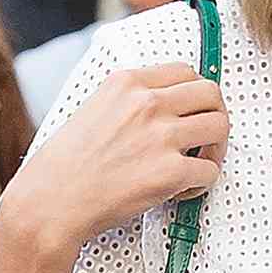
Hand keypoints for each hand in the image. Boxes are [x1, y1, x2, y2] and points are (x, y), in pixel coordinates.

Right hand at [4, 63, 227, 259]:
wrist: (51, 201)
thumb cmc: (64, 165)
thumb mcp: (91, 109)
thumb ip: (127, 101)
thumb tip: (161, 107)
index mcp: (126, 83)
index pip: (184, 71)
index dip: (193, 94)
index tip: (191, 110)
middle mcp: (147, 102)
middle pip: (210, 93)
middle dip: (213, 114)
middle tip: (204, 137)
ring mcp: (161, 135)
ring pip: (220, 127)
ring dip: (214, 148)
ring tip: (197, 164)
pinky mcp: (171, 171)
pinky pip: (210, 171)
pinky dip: (200, 184)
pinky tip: (180, 191)